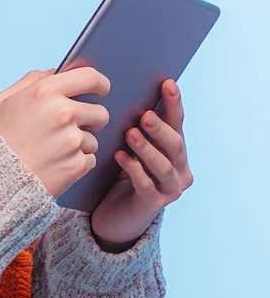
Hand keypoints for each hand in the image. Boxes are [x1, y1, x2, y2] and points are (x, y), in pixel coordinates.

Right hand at [0, 66, 110, 197]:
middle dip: (90, 119)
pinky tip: (54, 164)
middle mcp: (63, 113)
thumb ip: (31, 82)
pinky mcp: (76, 165)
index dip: (100, 84)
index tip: (100, 89)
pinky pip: (89, 160)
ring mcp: (72, 140)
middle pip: (100, 113)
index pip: (91, 78)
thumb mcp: (3, 100)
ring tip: (53, 151)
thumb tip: (53, 73)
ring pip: (93, 139)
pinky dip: (76, 163)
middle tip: (70, 128)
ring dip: (79, 144)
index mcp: (46, 92)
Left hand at [90, 78, 192, 251]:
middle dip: (160, 128)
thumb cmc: (122, 171)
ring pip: (163, 166)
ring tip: (130, 134)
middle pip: (175, 145)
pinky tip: (120, 156)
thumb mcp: (129, 145)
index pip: (177, 122)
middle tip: (145, 116)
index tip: (168, 83)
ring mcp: (169, 189)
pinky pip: (146, 185)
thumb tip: (119, 87)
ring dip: (147, 148)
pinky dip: (134, 169)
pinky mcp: (152, 205)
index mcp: (176, 149)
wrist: (116, 214)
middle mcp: (179, 168)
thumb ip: (132, 122)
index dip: (174, 103)